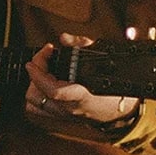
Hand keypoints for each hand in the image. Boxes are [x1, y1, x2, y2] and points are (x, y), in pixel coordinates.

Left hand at [25, 33, 139, 125]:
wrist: (122, 111)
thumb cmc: (115, 88)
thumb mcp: (104, 61)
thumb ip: (82, 46)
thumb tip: (64, 38)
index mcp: (82, 97)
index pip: (54, 91)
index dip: (39, 76)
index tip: (33, 62)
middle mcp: (70, 108)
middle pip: (37, 96)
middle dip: (35, 74)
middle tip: (45, 58)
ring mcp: (64, 114)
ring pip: (34, 103)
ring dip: (33, 84)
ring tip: (43, 70)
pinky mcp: (60, 116)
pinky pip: (38, 109)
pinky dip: (35, 95)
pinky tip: (42, 82)